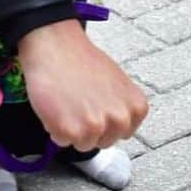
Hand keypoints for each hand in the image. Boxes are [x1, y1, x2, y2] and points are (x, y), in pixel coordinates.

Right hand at [19, 20, 148, 150]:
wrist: (55, 46)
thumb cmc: (81, 60)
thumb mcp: (116, 82)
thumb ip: (121, 106)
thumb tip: (116, 125)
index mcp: (136, 107)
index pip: (124, 132)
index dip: (106, 120)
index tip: (96, 104)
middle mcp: (120, 119)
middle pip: (104, 141)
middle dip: (90, 127)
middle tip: (79, 102)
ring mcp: (96, 127)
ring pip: (83, 144)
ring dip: (72, 129)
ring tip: (68, 102)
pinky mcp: (71, 132)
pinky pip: (61, 142)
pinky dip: (54, 127)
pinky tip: (56, 106)